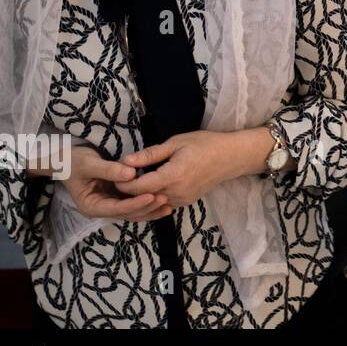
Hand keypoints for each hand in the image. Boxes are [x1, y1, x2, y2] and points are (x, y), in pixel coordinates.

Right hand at [60, 145, 171, 221]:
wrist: (67, 159)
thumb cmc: (74, 161)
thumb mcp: (89, 163)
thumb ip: (109, 169)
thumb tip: (131, 174)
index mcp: (91, 206)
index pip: (116, 209)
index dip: (135, 204)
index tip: (152, 196)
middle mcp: (102, 209)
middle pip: (127, 214)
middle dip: (146, 208)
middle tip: (165, 198)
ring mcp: (110, 204)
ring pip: (133, 212)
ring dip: (151, 209)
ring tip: (169, 204)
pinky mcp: (118, 197)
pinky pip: (135, 203)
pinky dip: (148, 203)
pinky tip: (163, 201)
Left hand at [114, 131, 247, 208]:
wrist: (231, 157)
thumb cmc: (205, 144)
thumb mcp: (176, 143)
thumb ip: (149, 154)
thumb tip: (125, 161)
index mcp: (172, 176)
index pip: (138, 187)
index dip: (123, 182)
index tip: (115, 173)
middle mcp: (176, 193)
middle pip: (142, 197)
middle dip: (129, 189)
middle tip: (119, 177)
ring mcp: (181, 200)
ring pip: (151, 202)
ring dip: (140, 194)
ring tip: (134, 180)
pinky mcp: (185, 203)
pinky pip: (162, 202)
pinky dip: (153, 196)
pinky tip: (151, 184)